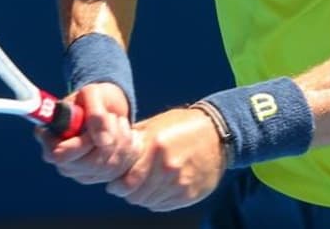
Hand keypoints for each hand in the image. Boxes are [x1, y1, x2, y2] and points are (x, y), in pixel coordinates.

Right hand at [37, 82, 138, 184]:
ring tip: (118, 120)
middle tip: (111, 117)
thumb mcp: (92, 94)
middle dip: (107, 137)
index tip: (92, 128)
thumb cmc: (94, 98)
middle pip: (88, 164)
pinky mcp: (101, 176)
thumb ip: (94, 113)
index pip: (58, 155)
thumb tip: (103, 142)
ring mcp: (81, 172)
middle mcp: (63, 161)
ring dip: (120, 139)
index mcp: (51, 139)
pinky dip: (128, 147)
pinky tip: (125, 133)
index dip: (79, 144)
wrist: (108, 106)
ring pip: (107, 166)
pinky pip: (120, 169)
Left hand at [105, 107, 225, 211]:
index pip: (127, 180)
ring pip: (148, 202)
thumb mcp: (156, 125)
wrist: (219, 134)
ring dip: (141, 196)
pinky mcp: (190, 194)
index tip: (114, 183)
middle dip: (127, 192)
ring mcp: (180, 183)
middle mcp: (168, 168)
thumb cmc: (183, 125)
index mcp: (157, 147)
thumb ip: (133, 140)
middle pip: (136, 195)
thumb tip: (110, 154)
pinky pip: (163, 205)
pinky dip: (156, 200)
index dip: (117, 185)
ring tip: (143, 185)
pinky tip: (157, 188)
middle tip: (125, 186)